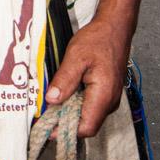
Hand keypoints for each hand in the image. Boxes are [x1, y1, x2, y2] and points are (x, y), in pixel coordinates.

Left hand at [44, 16, 129, 136]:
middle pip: (87, 124)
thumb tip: (52, 100)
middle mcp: (110, 102)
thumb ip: (64, 80)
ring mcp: (110, 98)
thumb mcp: (76, 57)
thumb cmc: (98, 40)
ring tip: (52, 105)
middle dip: (65, 123)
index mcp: (103, 96)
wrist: (115, 28)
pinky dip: (77, 105)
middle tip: (45, 116)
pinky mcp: (107, 93)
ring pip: (88, 116)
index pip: (86, 127)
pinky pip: (91, 106)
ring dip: (70, 113)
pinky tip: (65, 95)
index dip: (65, 131)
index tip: (47, 128)